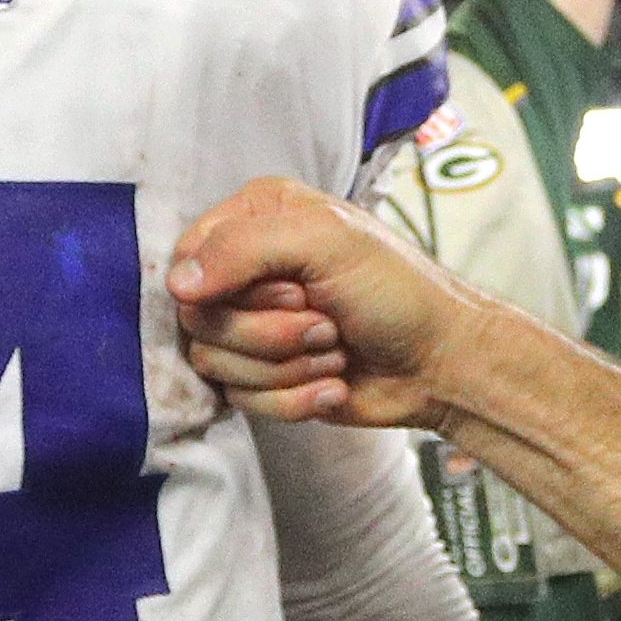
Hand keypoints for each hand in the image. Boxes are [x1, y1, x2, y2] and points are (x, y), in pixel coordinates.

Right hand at [169, 178, 481, 425]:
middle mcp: (247, 270)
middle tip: (326, 322)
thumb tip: (178, 283)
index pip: (189, 257)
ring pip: (215, 364)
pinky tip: (334, 382)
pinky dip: (295, 397)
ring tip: (335, 350)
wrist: (442, 362)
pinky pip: (243, 401)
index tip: (292, 290)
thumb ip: (246, 248)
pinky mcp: (263, 378)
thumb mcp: (328, 243)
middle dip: (268, 332)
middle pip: (199, 317)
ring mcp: (253, 327)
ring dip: (287, 366)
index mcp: (258, 218)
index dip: (229, 287)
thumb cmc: (399, 289)